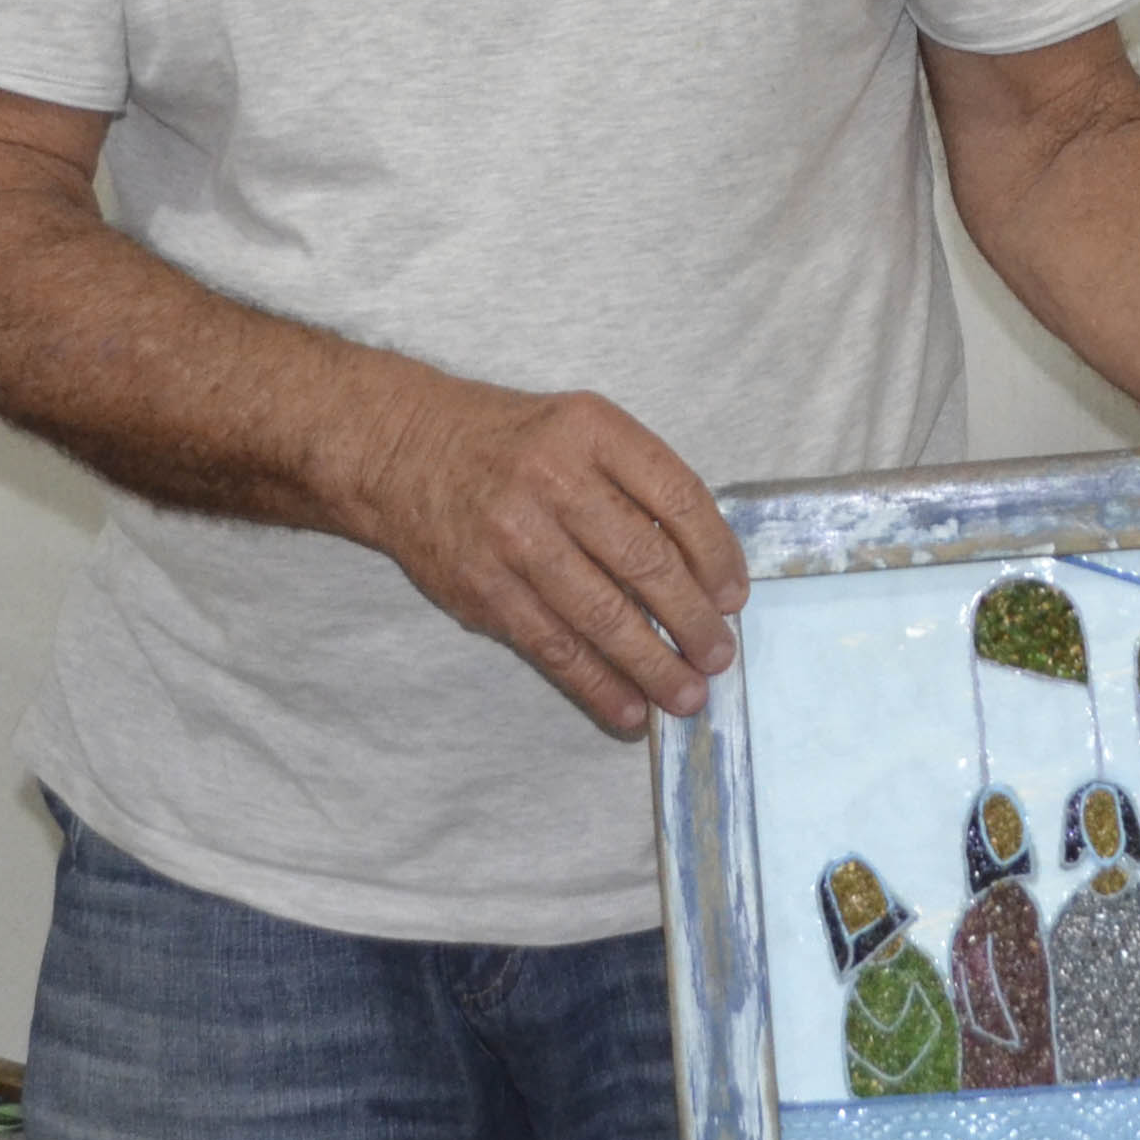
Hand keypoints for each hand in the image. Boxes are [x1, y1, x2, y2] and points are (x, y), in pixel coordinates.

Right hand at [352, 376, 746, 734]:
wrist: (405, 451)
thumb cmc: (516, 444)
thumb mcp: (583, 429)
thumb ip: (640, 483)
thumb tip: (704, 569)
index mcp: (594, 432)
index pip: (677, 497)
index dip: (716, 554)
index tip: (734, 596)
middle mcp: (555, 481)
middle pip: (644, 561)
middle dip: (692, 619)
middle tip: (720, 657)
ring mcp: (515, 538)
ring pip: (601, 615)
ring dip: (653, 664)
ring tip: (686, 696)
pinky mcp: (484, 588)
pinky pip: (553, 647)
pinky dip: (596, 684)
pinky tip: (629, 709)